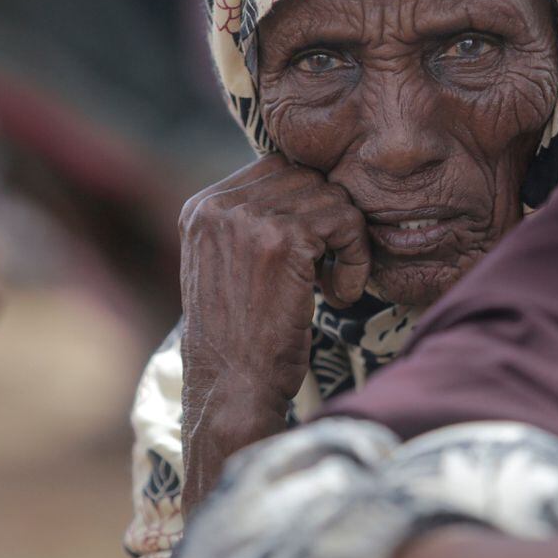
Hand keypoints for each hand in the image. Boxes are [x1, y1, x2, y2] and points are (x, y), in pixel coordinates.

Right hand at [178, 154, 368, 508]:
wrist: (232, 388)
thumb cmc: (240, 338)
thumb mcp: (228, 266)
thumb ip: (249, 222)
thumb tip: (307, 184)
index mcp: (201, 206)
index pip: (276, 170)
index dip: (308, 206)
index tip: (312, 252)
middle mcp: (218, 204)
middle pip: (307, 178)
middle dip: (331, 221)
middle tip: (329, 268)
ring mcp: (248, 218)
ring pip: (331, 197)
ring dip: (347, 242)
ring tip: (333, 285)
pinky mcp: (283, 239)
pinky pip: (346, 223)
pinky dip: (356, 259)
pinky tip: (339, 294)